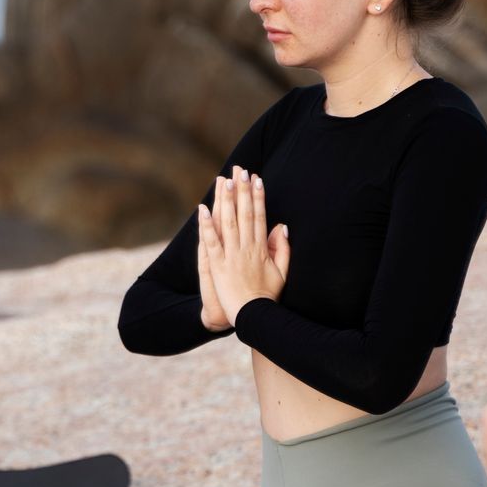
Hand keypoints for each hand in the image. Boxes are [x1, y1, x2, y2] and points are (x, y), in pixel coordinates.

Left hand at [199, 166, 288, 323]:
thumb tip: (282, 227)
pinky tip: (202, 209)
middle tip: (241, 170)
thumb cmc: (268, 297)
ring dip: (226, 200)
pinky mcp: (218, 266)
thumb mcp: (282, 272)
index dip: (258, 197)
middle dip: (242, 191)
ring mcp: (232, 256)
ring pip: (228, 223)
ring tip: (225, 181)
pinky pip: (211, 242)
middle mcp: (247, 248)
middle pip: (245, 214)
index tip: (257, 179)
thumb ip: (283, 249)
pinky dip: (206, 225)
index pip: (260, 217)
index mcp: (261, 249)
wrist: (255, 316)